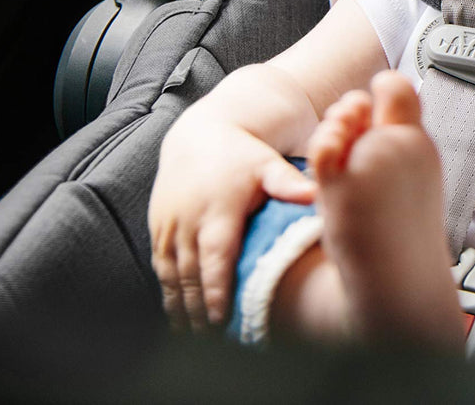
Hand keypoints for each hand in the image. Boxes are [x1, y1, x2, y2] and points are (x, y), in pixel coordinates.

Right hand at [148, 109, 314, 331]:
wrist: (200, 134)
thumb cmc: (242, 154)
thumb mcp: (267, 164)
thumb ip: (288, 183)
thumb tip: (315, 195)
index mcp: (219, 210)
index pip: (214, 257)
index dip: (214, 289)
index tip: (218, 317)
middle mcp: (189, 221)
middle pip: (190, 274)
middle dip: (197, 308)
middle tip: (209, 339)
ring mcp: (170, 225)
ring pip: (171, 274)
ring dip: (179, 306)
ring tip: (192, 336)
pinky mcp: (159, 228)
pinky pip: (160, 266)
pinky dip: (167, 292)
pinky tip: (176, 314)